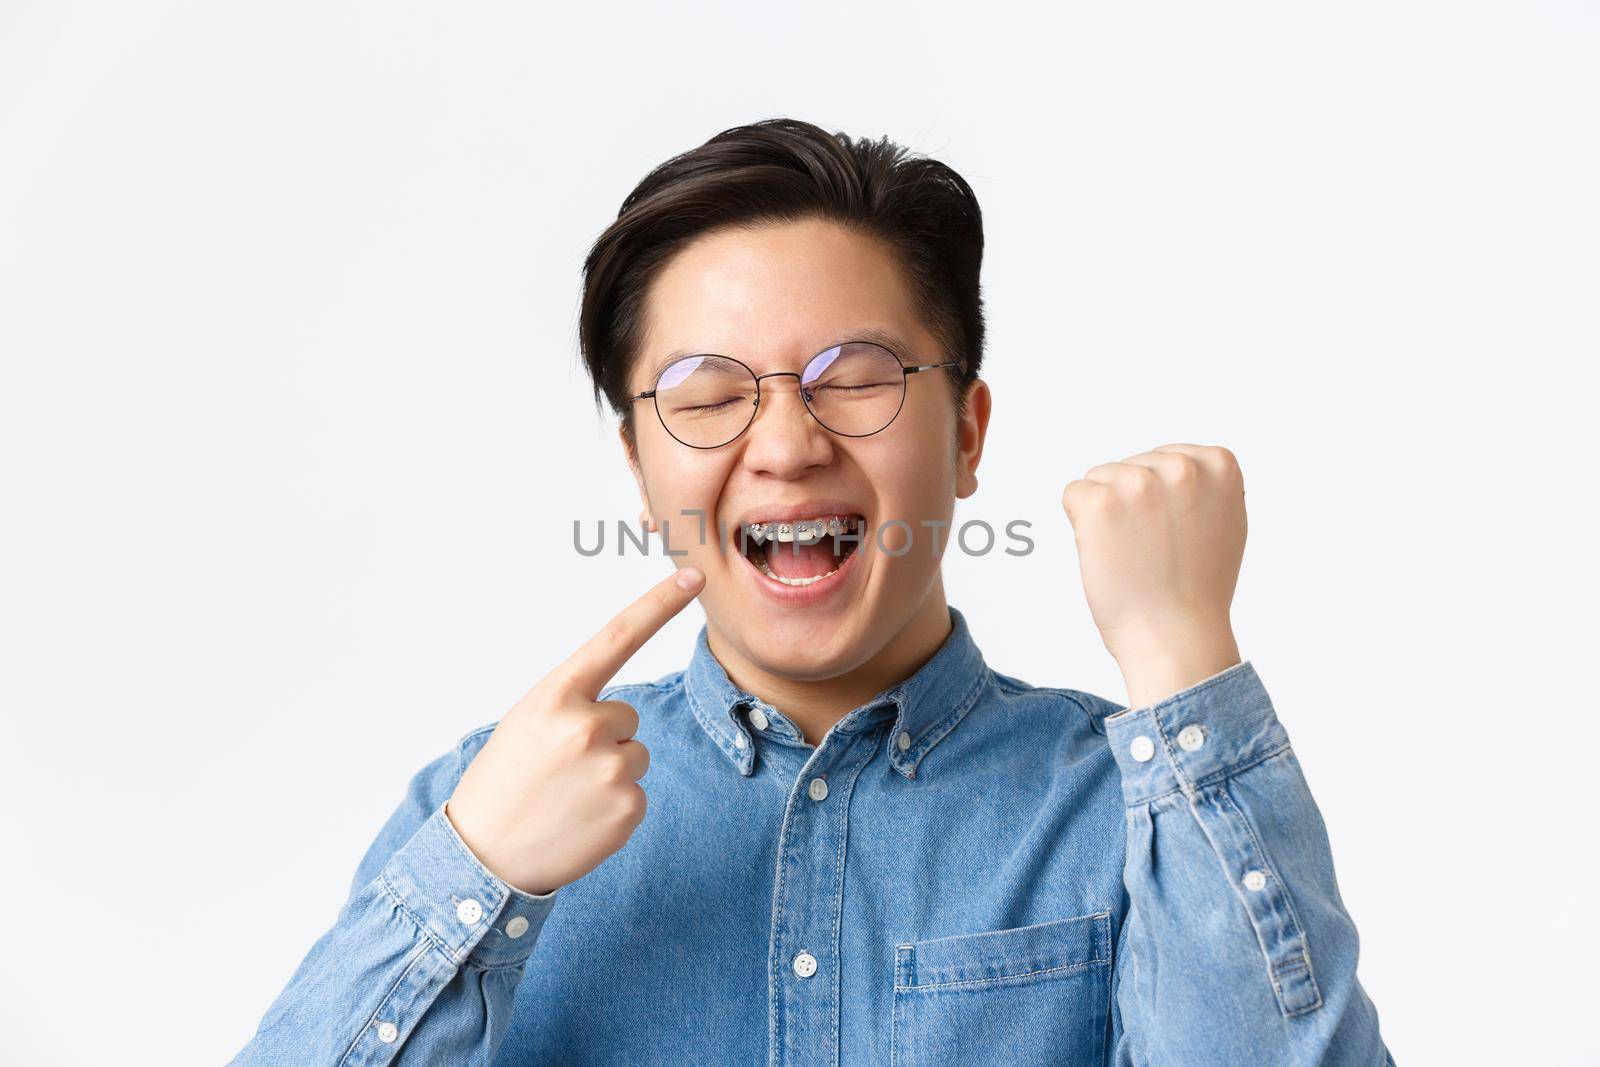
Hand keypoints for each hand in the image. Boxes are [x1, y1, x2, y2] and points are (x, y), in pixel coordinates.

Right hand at [445, 567, 705, 896]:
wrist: (482, 855)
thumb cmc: (504, 782)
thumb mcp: (528, 723)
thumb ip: (574, 704)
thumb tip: (623, 715)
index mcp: (557, 695)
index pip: (617, 637)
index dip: (659, 604)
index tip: (694, 576)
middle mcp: (587, 725)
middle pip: (627, 716)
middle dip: (602, 738)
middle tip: (558, 769)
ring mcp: (611, 768)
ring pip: (635, 755)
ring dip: (609, 773)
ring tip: (565, 796)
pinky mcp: (629, 808)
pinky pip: (638, 793)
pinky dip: (614, 807)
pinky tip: (579, 819)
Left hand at [1061, 444, 1245, 708]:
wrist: (1175, 637)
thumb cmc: (1196, 591)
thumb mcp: (1225, 521)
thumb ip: (1204, 485)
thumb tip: (1178, 463)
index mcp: (1218, 464)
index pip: (1164, 458)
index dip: (1162, 500)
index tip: (1174, 534)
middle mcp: (1182, 466)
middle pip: (1130, 467)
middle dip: (1132, 504)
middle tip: (1153, 551)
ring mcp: (1139, 482)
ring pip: (1100, 479)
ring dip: (1106, 515)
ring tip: (1133, 554)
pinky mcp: (1099, 503)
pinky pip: (1073, 495)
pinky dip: (1080, 525)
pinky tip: (1109, 555)